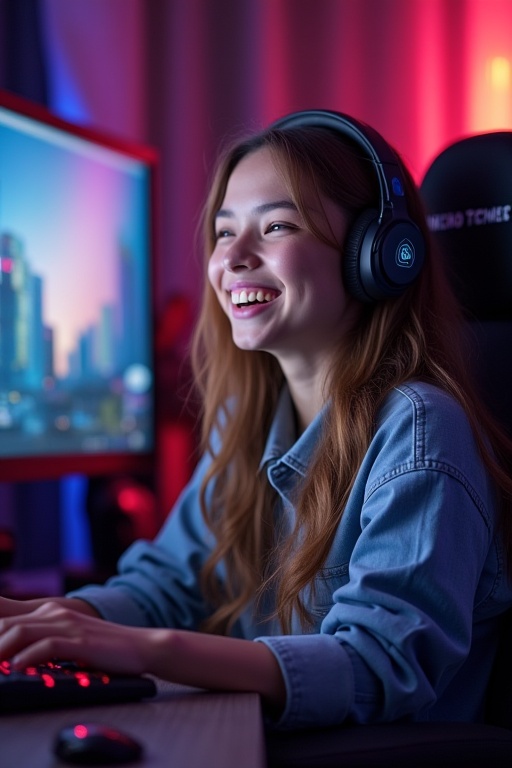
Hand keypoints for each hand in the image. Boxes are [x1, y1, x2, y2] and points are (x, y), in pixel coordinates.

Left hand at [0, 601, 156, 674]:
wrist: (141, 645)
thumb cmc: (103, 648)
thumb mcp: (68, 639)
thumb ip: (41, 641)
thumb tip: (13, 656)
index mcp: (50, 612)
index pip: (6, 613)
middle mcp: (55, 613)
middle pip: (7, 621)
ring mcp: (68, 626)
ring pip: (21, 631)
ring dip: (0, 649)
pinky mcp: (80, 641)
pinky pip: (47, 646)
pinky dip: (27, 657)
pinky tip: (17, 667)